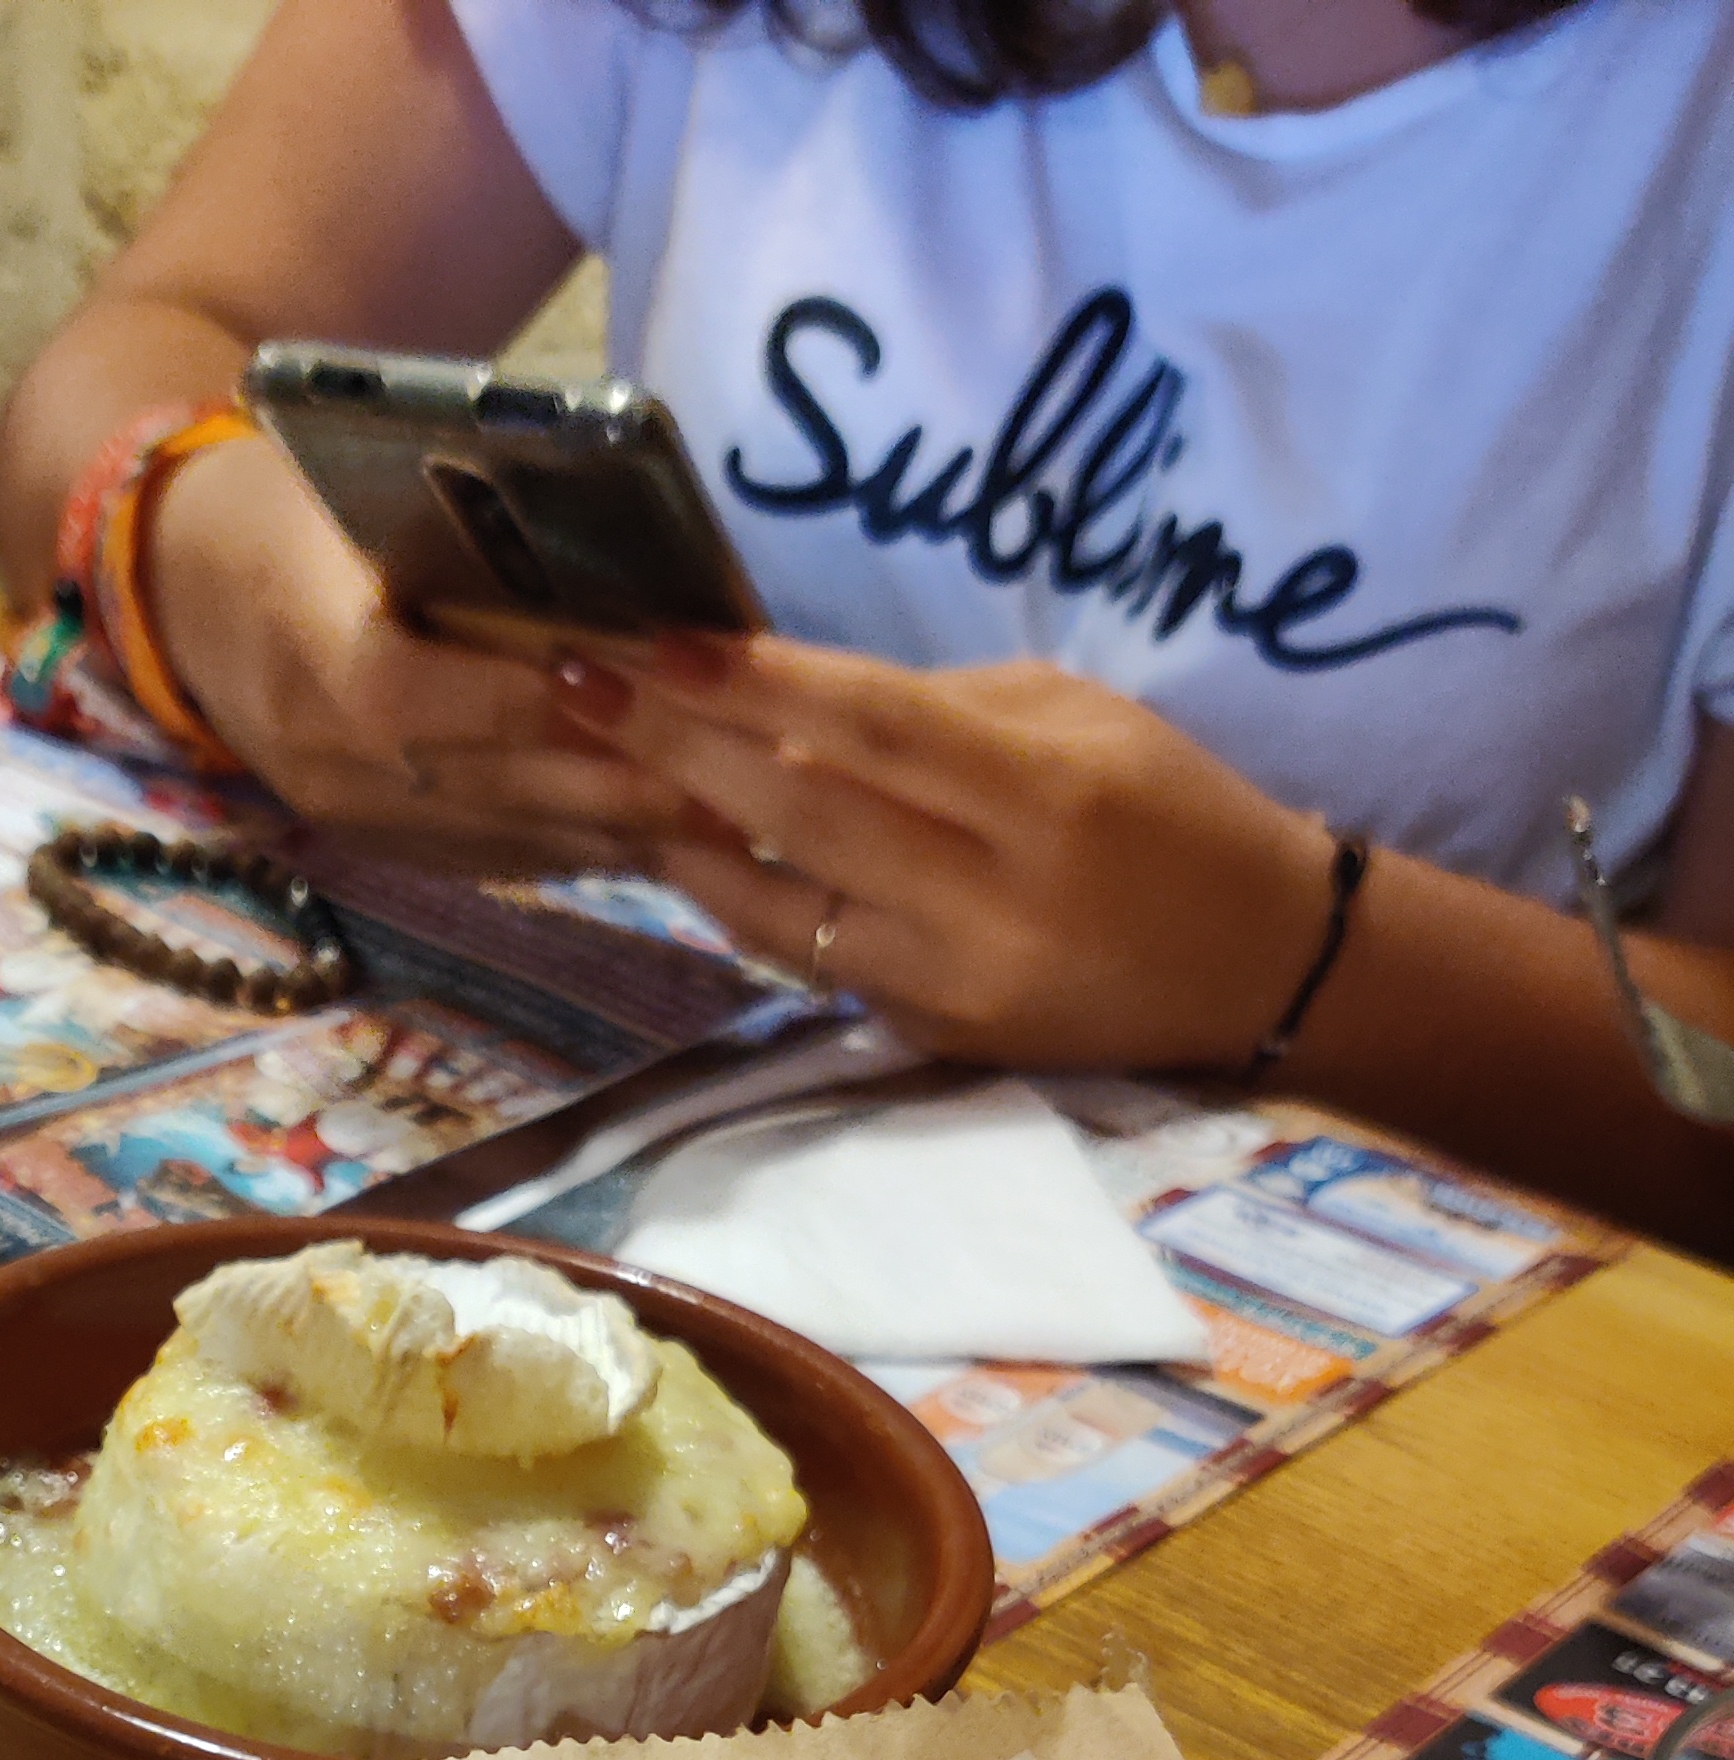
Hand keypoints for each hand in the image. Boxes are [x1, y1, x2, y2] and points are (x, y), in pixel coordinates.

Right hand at [145, 431, 690, 872]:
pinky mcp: (368, 843)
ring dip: (617, 833)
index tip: (650, 689)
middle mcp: (323, 753)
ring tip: (727, 823)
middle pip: (490, 785)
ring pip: (502, 836)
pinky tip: (652, 844)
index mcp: (307, 649)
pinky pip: (486, 859)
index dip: (539, 701)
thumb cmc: (278, 501)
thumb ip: (456, 543)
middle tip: (740, 781)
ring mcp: (344, 811)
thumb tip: (601, 581)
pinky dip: (575, 850)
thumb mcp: (348, 493)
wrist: (171, 583)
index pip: (428, 699)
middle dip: (621, 786)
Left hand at [551, 636, 1343, 1072]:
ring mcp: (952, 982)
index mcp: (1043, 793)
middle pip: (800, 815)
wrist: (1259, 964)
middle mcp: (989, 899)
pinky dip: (738, 904)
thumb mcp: (1079, 718)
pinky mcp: (932, 1038)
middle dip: (676, 747)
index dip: (752, 686)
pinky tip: (680, 850)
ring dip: (678, 837)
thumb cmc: (1171, 810)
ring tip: (596, 770)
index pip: (869, 727)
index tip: (653, 643)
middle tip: (578, 689)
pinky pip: (810, 962)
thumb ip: (935, 715)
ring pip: (779, 910)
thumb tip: (789, 705)